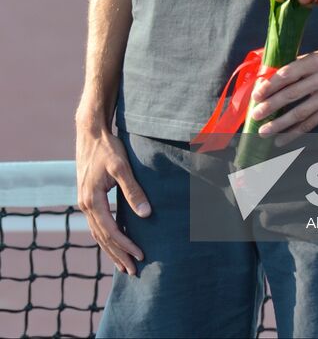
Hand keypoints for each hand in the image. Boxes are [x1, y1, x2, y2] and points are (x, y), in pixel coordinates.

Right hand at [75, 125, 150, 275]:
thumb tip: (146, 215)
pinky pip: (97, 225)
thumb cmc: (108, 148)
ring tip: (123, 265)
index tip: (141, 255)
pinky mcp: (88, 198)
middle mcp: (85, 205)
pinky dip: (105, 237)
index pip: (110, 230)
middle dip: (118, 255)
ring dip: (111, 250)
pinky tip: (114, 243)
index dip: (126, 245)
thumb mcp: (122, 167)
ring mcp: (84, 203)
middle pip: (102, 238)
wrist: (90, 133)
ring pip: (98, 234)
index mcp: (92, 200)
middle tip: (133, 271)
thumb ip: (133, 191)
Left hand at [248, 40, 317, 136]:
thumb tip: (266, 80)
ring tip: (264, 131)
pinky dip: (295, 133)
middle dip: (271, 106)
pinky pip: (312, 123)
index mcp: (315, 61)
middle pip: (292, 94)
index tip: (257, 95)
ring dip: (280, 123)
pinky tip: (282, 139)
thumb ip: (293, 67)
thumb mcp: (314, 56)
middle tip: (256, 114)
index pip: (288, 74)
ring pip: (301, 112)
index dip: (271, 85)